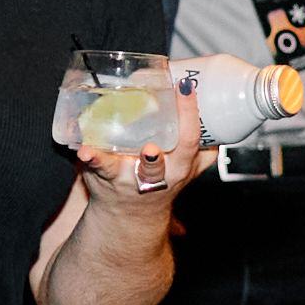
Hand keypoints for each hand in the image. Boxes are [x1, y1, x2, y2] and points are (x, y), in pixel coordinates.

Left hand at [79, 86, 210, 216]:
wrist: (131, 217)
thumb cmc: (161, 184)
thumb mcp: (189, 169)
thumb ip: (204, 148)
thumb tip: (221, 117)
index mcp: (179, 167)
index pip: (189, 141)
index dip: (190, 114)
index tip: (186, 87)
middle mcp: (154, 176)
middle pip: (157, 167)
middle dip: (154, 160)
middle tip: (152, 147)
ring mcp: (126, 177)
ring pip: (120, 169)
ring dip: (110, 161)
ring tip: (107, 150)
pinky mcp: (104, 175)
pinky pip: (96, 166)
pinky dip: (90, 157)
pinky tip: (84, 149)